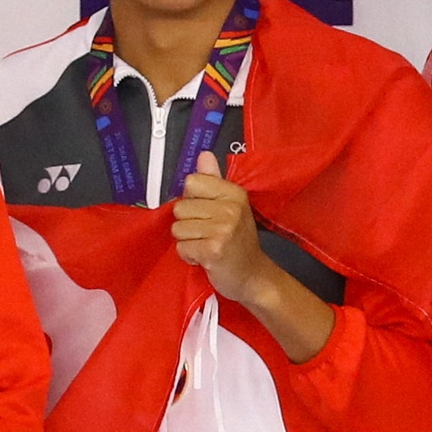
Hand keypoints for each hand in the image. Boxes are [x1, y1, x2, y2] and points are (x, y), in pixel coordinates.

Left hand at [172, 150, 275, 303]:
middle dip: (188, 224)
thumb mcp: (231, 207)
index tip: (206, 212)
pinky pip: (182, 248)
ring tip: (206, 245)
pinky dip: (189, 256)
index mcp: (234, 193)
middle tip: (207, 234)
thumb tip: (203, 155)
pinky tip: (205, 258)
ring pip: (178, 229)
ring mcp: (222, 230)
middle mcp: (230, 208)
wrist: (253, 276)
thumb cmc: (238, 243)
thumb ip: (214, 181)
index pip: (192, 182)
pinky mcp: (213, 250)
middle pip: (180, 207)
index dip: (193, 200)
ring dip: (188, 241)